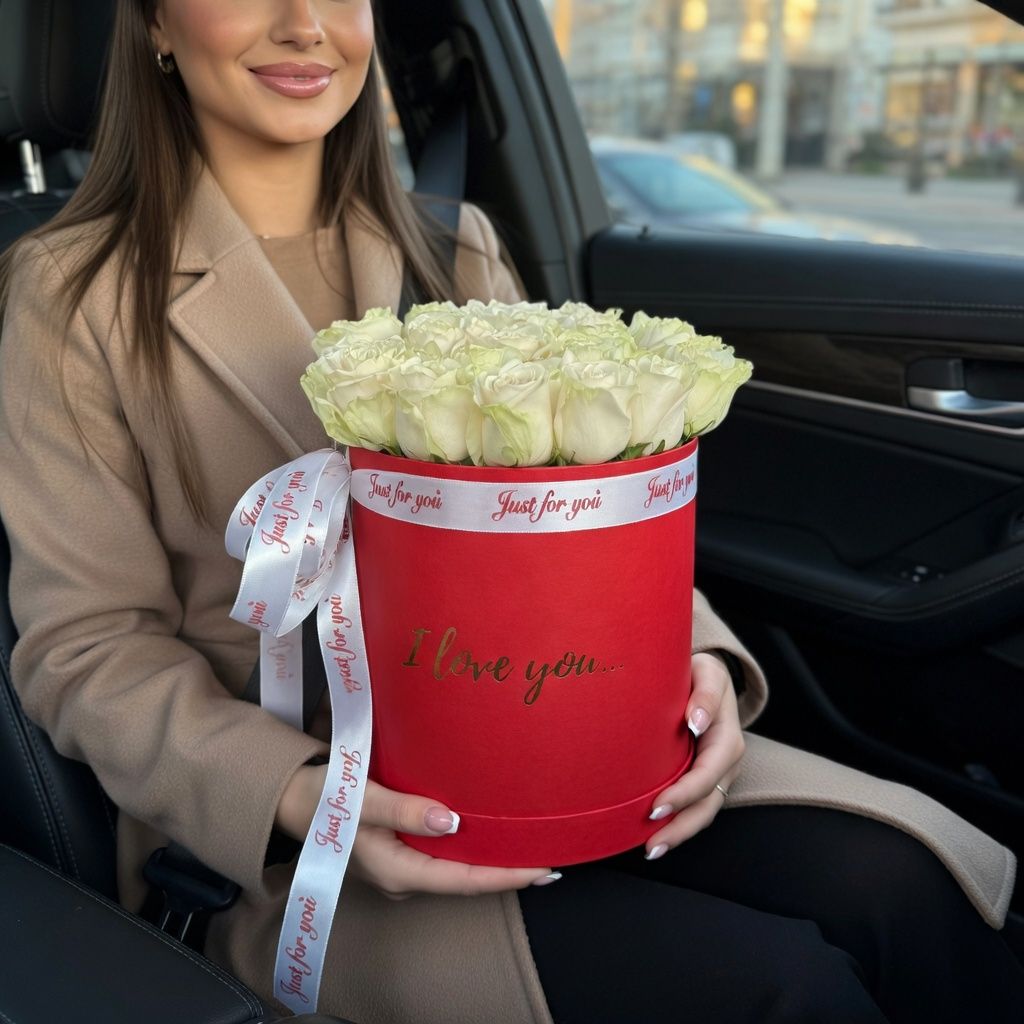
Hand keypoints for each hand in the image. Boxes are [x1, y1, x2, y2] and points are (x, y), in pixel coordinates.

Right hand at [276, 765, 556, 899]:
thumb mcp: (361, 800)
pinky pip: (445, 856)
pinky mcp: (399, 850)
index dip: (508, 876)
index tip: (545, 867)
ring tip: (531, 847)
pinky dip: (472, 848)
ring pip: (457, 869)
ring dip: (493, 859)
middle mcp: (404, 877)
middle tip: (552, 857)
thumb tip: (452, 821)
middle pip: (468, 880)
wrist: (290, 797)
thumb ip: (405, 809)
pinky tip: (491, 835)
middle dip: (508, 871)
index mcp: (397, 872)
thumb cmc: (324, 797)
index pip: (465, 880)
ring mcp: (401, 866)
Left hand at [643, 652, 745, 859]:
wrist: (705, 676)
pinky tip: (654, 834)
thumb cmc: (701, 673)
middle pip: (708, 804)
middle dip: (681, 828)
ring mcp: (716, 773)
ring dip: (679, 833)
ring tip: (651, 849)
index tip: (656, 807)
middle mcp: (725, 763)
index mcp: (728, 739)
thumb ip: (705, 694)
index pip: (706, 775)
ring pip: (702, 811)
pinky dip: (677, 822)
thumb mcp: (707, 672)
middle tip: (651, 844)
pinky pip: (694, 805)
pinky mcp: (703, 777)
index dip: (683, 794)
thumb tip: (696, 721)